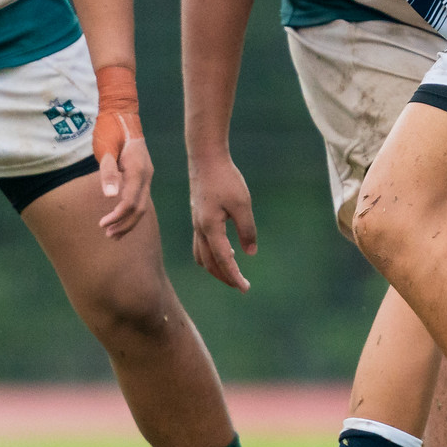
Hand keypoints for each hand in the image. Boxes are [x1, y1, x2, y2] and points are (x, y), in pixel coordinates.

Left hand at [91, 64, 151, 238]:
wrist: (122, 114)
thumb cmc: (110, 129)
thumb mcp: (105, 148)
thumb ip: (108, 172)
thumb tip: (110, 197)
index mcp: (138, 169)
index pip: (130, 201)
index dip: (117, 216)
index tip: (103, 225)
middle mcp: (146, 174)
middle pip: (139, 208)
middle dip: (124, 224)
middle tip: (108, 235)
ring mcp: (146, 174)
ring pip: (142, 205)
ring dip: (128, 221)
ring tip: (113, 234)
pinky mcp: (142, 174)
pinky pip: (139, 197)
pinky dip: (130, 211)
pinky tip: (120, 217)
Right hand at [189, 154, 255, 291]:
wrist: (205, 157)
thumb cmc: (225, 178)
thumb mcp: (242, 204)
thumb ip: (247, 230)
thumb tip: (250, 253)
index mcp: (210, 228)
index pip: (223, 260)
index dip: (234, 276)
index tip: (245, 288)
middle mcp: (200, 229)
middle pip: (209, 263)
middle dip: (224, 276)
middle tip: (240, 285)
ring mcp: (196, 223)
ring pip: (202, 255)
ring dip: (215, 267)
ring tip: (232, 270)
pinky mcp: (197, 216)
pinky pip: (201, 244)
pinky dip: (211, 254)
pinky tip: (226, 248)